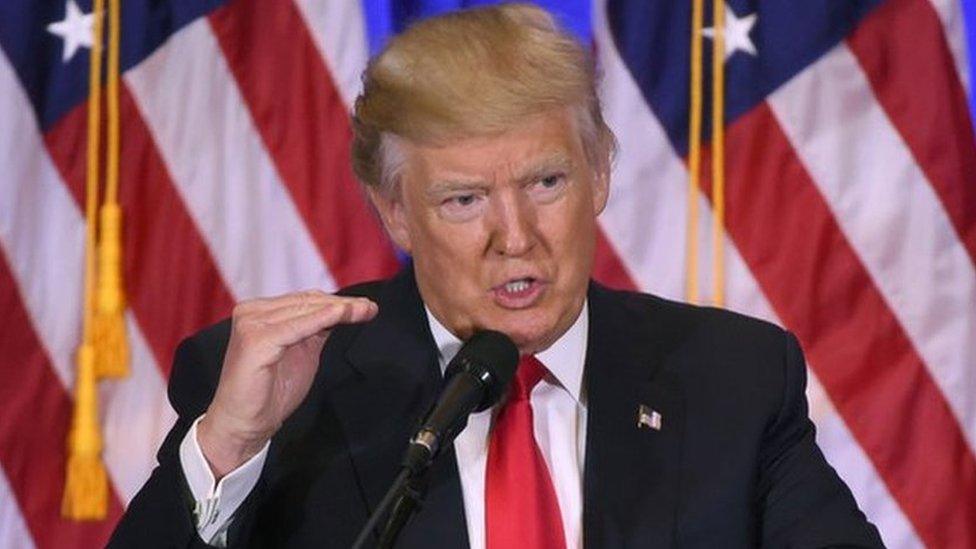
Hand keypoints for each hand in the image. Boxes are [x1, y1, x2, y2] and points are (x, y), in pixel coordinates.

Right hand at [197, 290, 377, 477]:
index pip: (305, 300)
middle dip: (343, 305)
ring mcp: (251, 324)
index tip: (366, 307)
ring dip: (338, 310)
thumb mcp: (302, 351)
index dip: (337, 302)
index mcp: (259, 312)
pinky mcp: (255, 340)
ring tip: (364, 311)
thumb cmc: (271, 392)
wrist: (244, 424)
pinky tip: (341, 315)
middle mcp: (251, 312)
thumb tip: (344, 310)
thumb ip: (316, 329)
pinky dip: (321, 319)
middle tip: (370, 308)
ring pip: (304, 310)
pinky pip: (296, 326)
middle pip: (306, 302)